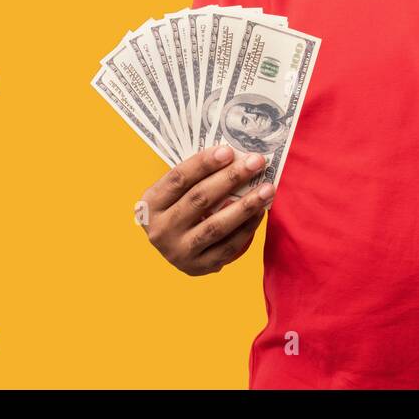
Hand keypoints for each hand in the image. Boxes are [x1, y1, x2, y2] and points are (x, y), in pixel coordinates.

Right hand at [139, 144, 272, 276]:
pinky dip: (247, 228)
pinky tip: (260, 210)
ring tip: (267, 189)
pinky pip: (228, 247)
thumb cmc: (181, 206)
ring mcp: (179, 252)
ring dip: (245, 205)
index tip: (229, 151)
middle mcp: (161, 230)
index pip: (178, 179)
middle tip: (256, 162)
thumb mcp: (177, 192)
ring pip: (216, 226)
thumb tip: (237, 156)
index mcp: (150, 204)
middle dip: (231, 178)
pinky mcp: (199, 267)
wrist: (174, 246)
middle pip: (199, 200)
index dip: (203, 164)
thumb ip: (199, 176)